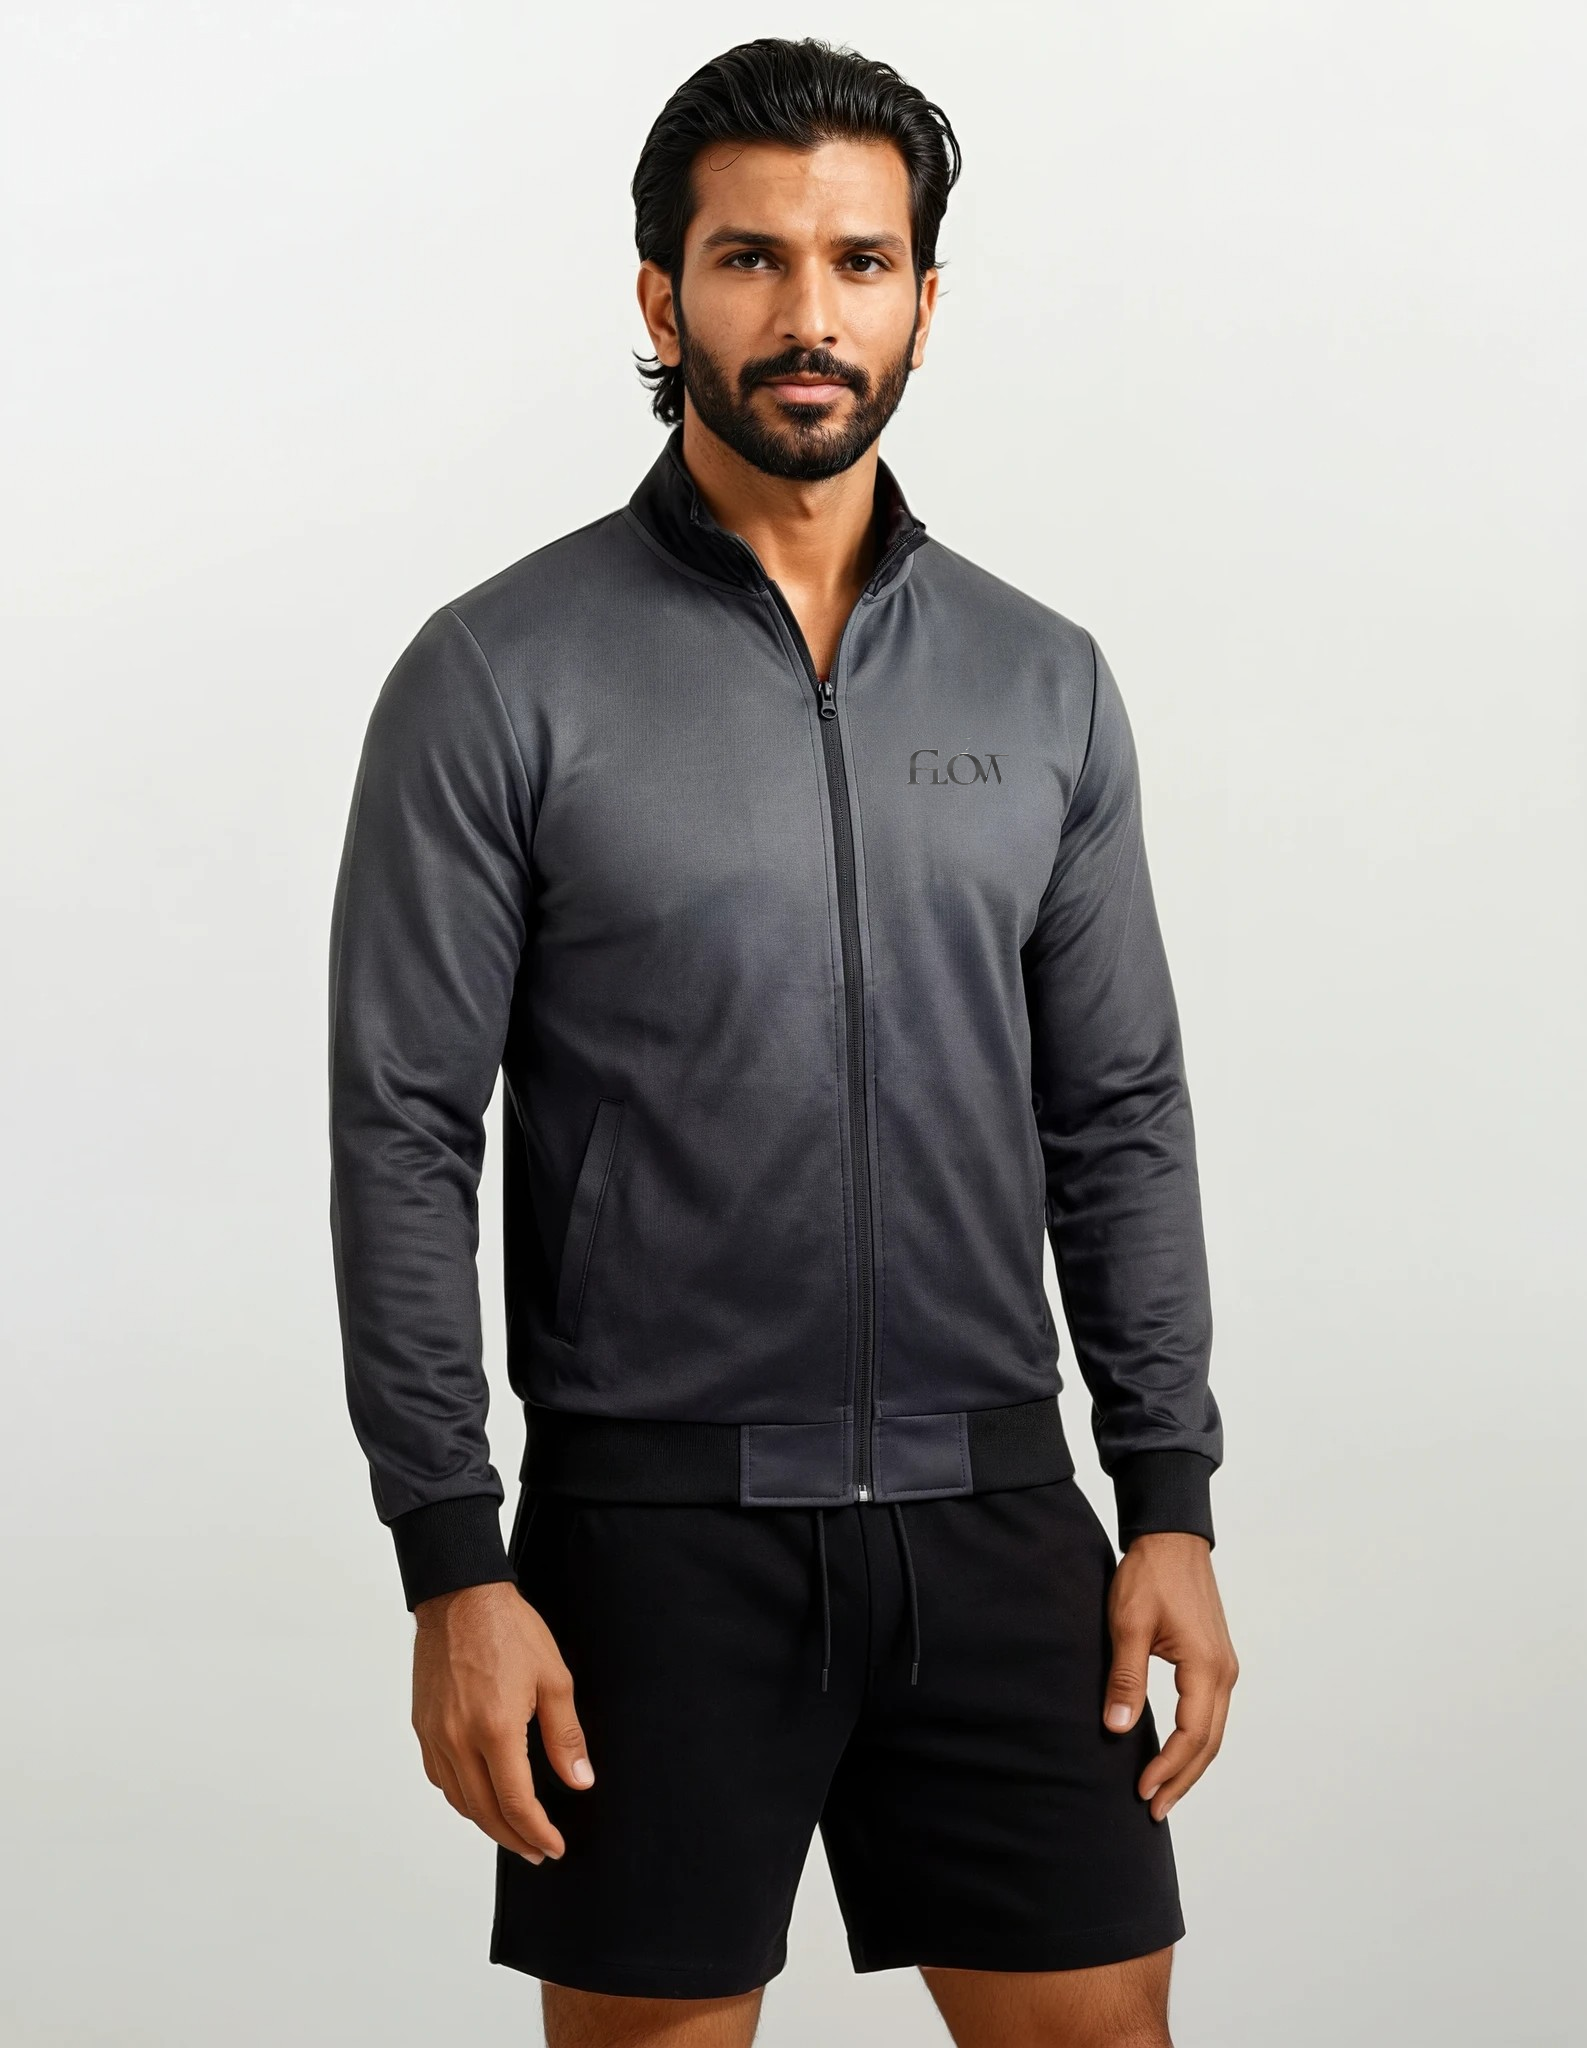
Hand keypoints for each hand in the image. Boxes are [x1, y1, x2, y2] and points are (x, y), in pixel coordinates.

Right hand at [411, 1580, 593, 1861]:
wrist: (460, 1597)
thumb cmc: (510, 1630)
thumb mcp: (554, 1679)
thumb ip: (566, 1736)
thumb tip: (580, 1782)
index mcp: (495, 1730)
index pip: (516, 1804)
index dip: (537, 1832)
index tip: (554, 1847)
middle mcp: (458, 1740)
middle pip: (485, 1812)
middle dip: (515, 1839)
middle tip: (538, 1851)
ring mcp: (435, 1735)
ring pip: (459, 1800)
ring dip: (487, 1822)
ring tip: (513, 1830)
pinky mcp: (422, 1726)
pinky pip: (440, 1778)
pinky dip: (462, 1797)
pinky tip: (479, 1796)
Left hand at [1102, 1532, 1237, 1820]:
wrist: (1171, 1537)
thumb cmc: (1150, 1575)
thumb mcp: (1128, 1625)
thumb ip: (1126, 1679)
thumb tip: (1117, 1728)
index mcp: (1207, 1667)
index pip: (1192, 1736)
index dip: (1168, 1769)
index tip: (1142, 1791)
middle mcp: (1225, 1672)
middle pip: (1209, 1743)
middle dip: (1182, 1779)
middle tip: (1154, 1809)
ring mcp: (1224, 1665)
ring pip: (1213, 1731)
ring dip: (1191, 1764)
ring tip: (1164, 1792)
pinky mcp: (1216, 1659)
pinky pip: (1211, 1713)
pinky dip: (1196, 1740)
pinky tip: (1176, 1752)